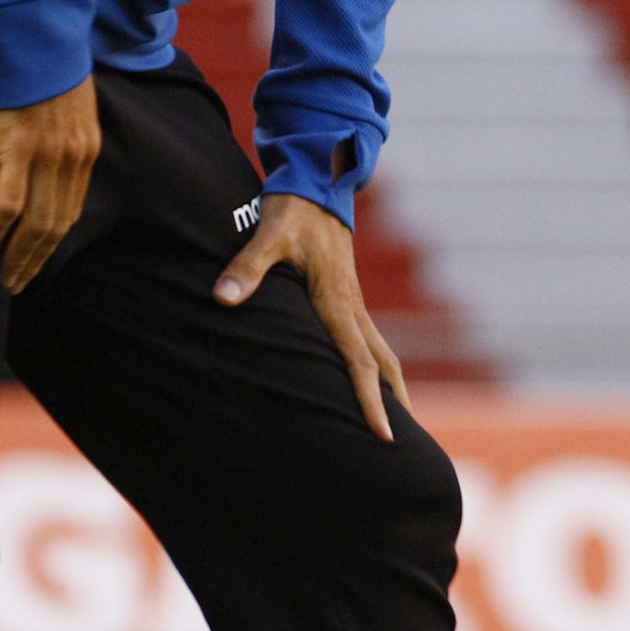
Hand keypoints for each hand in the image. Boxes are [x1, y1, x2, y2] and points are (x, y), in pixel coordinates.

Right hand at [0, 78, 100, 293]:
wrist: (40, 37)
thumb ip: (63, 142)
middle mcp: (73, 158)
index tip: (37, 265)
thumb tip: (45, 169)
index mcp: (86, 150)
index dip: (53, 243)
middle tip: (16, 285)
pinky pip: (10, 201)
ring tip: (2, 278)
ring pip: (36, 221)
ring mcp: (48, 155)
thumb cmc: (48, 70)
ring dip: (18, 255)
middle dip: (36, 260)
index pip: (71, 210)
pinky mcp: (20, 147)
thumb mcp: (70, 109)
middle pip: (56, 225)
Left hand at [215, 193, 410, 440]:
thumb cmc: (294, 210)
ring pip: (383, 354)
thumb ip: (247, 266)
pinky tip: (369, 385)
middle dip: (396, 406)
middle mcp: (352, 307)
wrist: (317, 182)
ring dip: (392, 389)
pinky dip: (376, 370)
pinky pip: (369, 342)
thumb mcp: (269, 234)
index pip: (360, 360)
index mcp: (338, 301)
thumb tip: (223, 297)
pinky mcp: (345, 299)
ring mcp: (352, 303)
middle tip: (406, 448)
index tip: (383, 434)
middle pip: (385, 365)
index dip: (370, 400)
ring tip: (399, 425)